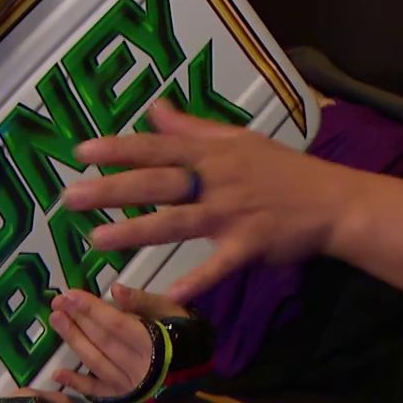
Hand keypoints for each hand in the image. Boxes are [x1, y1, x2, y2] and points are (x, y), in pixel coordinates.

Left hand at [46, 283, 189, 399]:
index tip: (70, 294)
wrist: (197, 368)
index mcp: (151, 342)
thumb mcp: (170, 309)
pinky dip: (77, 383)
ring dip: (73, 341)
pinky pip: (97, 391)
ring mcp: (128, 383)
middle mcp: (137, 365)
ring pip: (95, 362)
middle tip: (57, 302)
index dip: (91, 309)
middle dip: (77, 320)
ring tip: (56, 321)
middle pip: (102, 340)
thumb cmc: (183, 333)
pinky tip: (58, 373)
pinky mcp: (123, 396)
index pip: (115, 323)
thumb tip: (115, 290)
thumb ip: (142, 301)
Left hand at [60, 99, 361, 301]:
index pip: (157, 146)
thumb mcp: (237, 139)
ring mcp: (232, 212)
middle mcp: (217, 179)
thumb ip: (192, 127)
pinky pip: (219, 265)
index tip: (81, 151)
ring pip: (177, 221)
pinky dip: (197, 280)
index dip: (118, 149)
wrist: (330, 200)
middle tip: (71, 197)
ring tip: (97, 239)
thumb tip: (155, 108)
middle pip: (158, 182)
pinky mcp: (249, 244)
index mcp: (212, 152)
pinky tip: (170, 295)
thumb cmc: (280, 169)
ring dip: (136, 231)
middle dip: (112, 189)